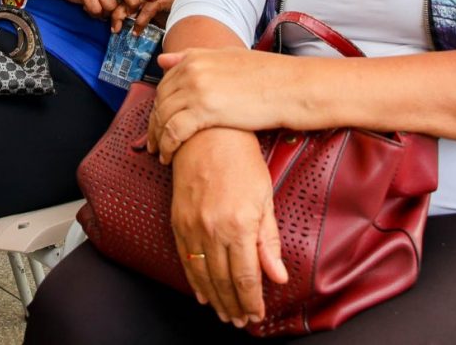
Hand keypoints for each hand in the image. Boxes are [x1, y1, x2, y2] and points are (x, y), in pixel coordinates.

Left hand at [110, 0, 181, 33]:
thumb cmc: (172, 5)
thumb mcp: (154, 13)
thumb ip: (144, 19)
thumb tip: (134, 33)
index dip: (112, 10)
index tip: (110, 23)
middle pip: (120, 1)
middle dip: (114, 16)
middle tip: (113, 30)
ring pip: (128, 4)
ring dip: (120, 18)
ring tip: (118, 30)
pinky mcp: (158, 0)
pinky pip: (145, 12)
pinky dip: (139, 23)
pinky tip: (136, 33)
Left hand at [148, 49, 300, 163]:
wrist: (292, 87)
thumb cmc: (267, 75)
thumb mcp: (228, 57)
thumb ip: (193, 57)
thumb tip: (163, 60)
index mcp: (196, 58)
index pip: (165, 84)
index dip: (158, 105)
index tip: (158, 120)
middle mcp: (192, 70)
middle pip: (160, 101)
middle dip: (153, 123)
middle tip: (152, 141)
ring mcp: (197, 89)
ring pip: (163, 117)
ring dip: (157, 138)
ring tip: (160, 153)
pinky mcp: (206, 110)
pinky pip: (174, 131)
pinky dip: (168, 146)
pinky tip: (169, 157)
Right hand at [169, 129, 286, 325]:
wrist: (207, 133)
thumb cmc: (241, 159)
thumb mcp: (264, 197)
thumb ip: (268, 239)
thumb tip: (277, 275)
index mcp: (238, 224)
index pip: (245, 276)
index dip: (250, 300)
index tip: (256, 314)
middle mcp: (212, 229)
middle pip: (222, 280)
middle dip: (233, 305)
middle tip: (240, 321)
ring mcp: (192, 225)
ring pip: (202, 274)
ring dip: (214, 298)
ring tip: (223, 313)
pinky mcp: (178, 220)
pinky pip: (185, 258)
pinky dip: (193, 280)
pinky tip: (201, 293)